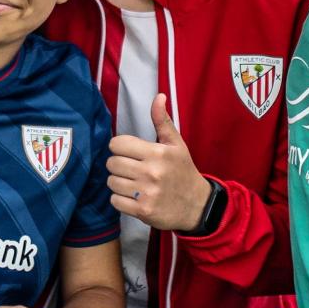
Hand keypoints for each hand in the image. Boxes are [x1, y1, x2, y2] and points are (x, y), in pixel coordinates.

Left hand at [107, 94, 211, 231]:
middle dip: (118, 165)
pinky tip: (133, 196)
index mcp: (157, 153)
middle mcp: (151, 172)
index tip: (129, 152)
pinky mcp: (142, 211)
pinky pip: (115, 201)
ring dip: (119, 182)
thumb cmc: (183, 171)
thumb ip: (162, 121)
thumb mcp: (176, 145)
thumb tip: (158, 96)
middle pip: (112, 163)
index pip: (117, 144)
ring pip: (111, 182)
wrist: (197, 206)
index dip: (120, 147)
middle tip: (131, 168)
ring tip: (133, 183)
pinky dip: (120, 199)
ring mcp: (146, 193)